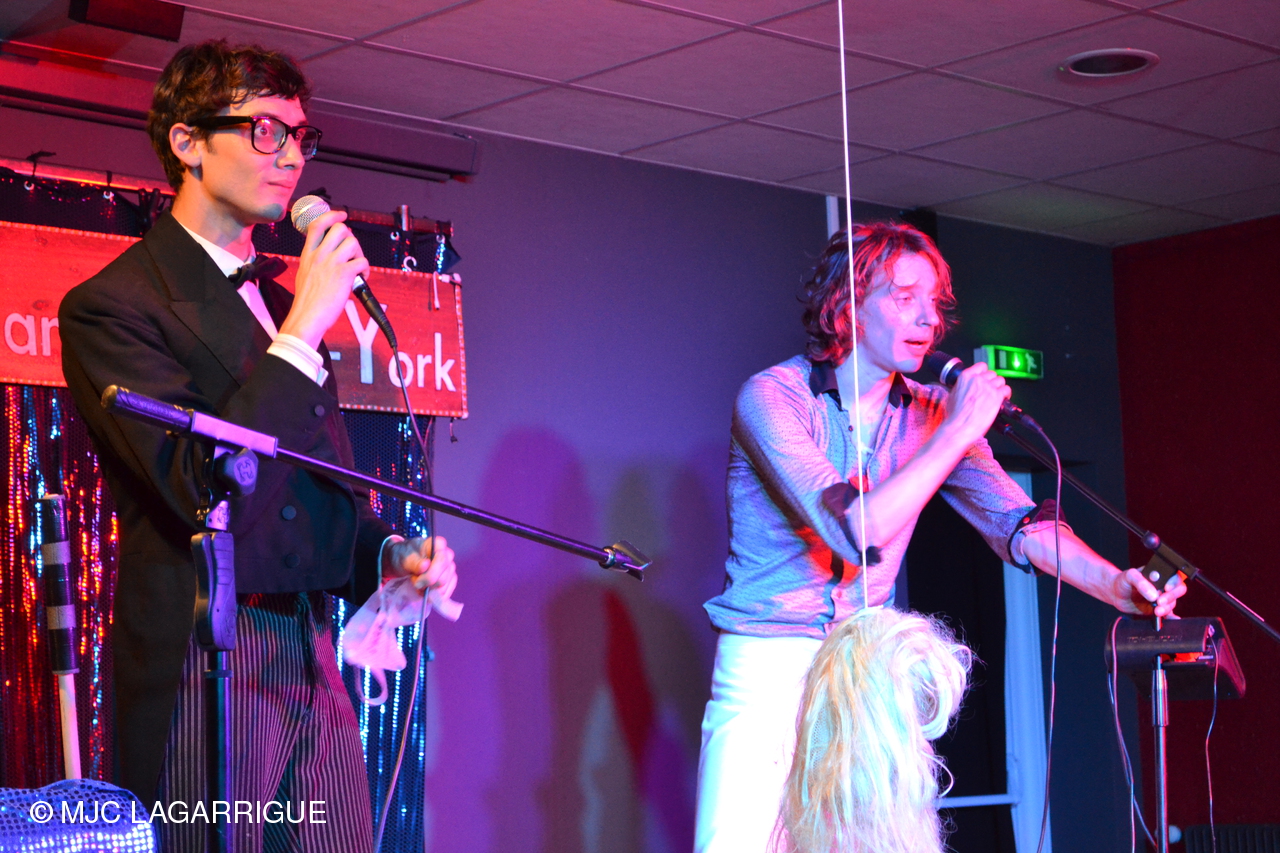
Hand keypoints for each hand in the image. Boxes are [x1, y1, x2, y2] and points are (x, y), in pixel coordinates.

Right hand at [278, 209, 369, 348]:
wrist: (306, 317)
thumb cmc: (306, 302)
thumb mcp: (304, 275)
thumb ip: (315, 263)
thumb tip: (328, 259)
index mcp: (308, 254)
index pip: (317, 225)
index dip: (332, 216)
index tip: (342, 215)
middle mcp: (319, 255)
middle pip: (340, 229)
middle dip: (351, 238)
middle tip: (352, 253)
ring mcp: (331, 263)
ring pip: (353, 242)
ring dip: (360, 254)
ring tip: (357, 268)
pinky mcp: (344, 274)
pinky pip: (362, 262)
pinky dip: (366, 270)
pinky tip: (361, 279)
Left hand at [384, 536, 456, 599]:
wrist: (402, 563)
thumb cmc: (404, 556)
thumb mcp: (404, 558)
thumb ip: (413, 562)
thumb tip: (425, 565)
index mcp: (439, 545)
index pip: (442, 561)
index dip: (431, 574)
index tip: (417, 582)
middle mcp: (448, 556)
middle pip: (443, 577)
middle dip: (426, 584)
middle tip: (414, 581)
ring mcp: (450, 569)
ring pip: (443, 587)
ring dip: (428, 591)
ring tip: (417, 585)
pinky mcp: (449, 581)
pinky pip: (446, 593)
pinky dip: (433, 596)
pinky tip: (424, 591)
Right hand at [940, 362, 1009, 446]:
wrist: (960, 426)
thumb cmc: (955, 415)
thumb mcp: (952, 395)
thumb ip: (962, 387)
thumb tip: (966, 388)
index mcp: (965, 377)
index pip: (981, 366)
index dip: (984, 373)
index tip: (985, 378)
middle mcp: (978, 379)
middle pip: (992, 374)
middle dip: (992, 382)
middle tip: (990, 391)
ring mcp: (988, 387)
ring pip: (1001, 380)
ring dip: (999, 387)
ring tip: (997, 396)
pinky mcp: (997, 396)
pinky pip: (1006, 390)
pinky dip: (1006, 394)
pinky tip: (1002, 400)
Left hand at [1112, 568, 1185, 617]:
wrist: (1115, 593)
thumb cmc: (1123, 581)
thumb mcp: (1129, 576)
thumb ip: (1140, 582)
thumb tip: (1154, 595)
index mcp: (1160, 575)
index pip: (1175, 577)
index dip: (1174, 583)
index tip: (1166, 588)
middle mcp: (1163, 586)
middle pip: (1178, 590)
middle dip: (1170, 597)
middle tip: (1159, 601)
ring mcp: (1162, 598)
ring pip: (1172, 603)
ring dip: (1166, 608)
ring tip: (1156, 611)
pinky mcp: (1158, 609)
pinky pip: (1168, 614)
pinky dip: (1171, 617)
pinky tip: (1172, 619)